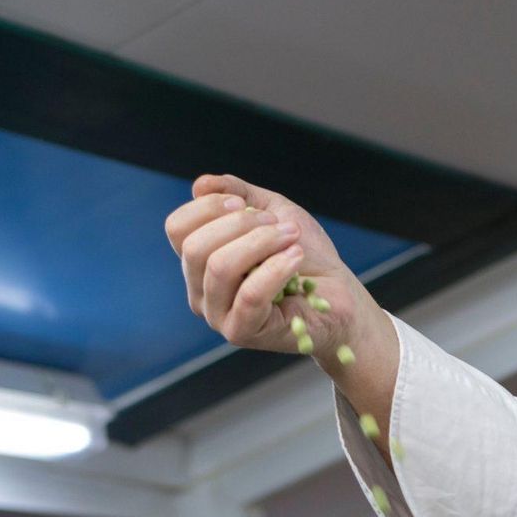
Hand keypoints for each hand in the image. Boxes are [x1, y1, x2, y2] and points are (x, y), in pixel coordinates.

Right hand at [164, 173, 370, 355]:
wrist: (340, 294)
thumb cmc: (304, 253)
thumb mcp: (272, 210)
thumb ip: (237, 193)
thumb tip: (200, 185)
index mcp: (200, 261)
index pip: (177, 228)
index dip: (207, 207)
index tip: (243, 203)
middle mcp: (200, 291)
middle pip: (194, 248)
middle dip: (241, 224)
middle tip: (280, 224)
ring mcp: (218, 315)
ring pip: (219, 268)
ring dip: (262, 242)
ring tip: (293, 238)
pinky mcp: (242, 332)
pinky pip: (249, 295)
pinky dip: (276, 268)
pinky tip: (296, 257)